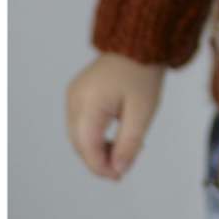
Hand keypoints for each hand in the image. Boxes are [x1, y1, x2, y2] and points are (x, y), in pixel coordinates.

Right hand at [66, 52, 165, 179]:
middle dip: (99, 159)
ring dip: (96, 147)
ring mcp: (74, 94)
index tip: (120, 176)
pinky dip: (94, 133)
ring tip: (124, 150)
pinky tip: (115, 136)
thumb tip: (118, 170)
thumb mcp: (142, 111)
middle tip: (124, 166)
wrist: (140, 41)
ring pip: (78, 134)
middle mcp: (75, 99)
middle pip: (80, 142)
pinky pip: (81, 121)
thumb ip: (128, 143)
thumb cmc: (144, 73)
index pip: (87, 146)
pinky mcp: (78, 91)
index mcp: (88, 102)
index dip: (101, 167)